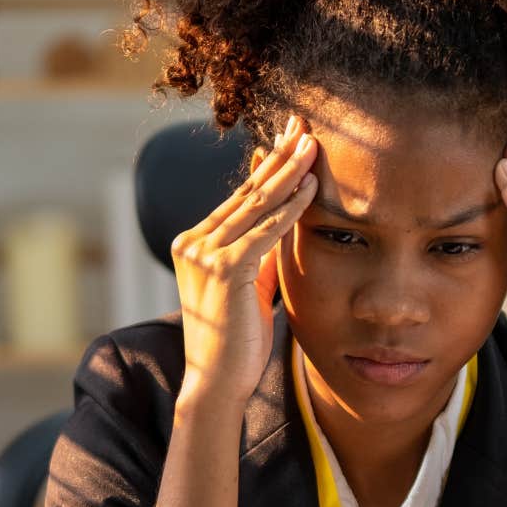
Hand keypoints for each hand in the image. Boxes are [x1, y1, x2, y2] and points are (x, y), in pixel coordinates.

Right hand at [170, 113, 318, 407]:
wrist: (217, 381)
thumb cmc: (237, 340)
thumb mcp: (249, 286)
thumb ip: (259, 255)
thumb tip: (283, 226)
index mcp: (195, 243)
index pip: (239, 197)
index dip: (266, 166)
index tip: (289, 139)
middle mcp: (193, 242)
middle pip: (246, 191)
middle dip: (278, 156)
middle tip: (304, 125)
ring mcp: (204, 254)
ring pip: (255, 204)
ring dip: (288, 172)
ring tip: (313, 145)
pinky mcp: (222, 269)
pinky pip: (263, 231)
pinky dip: (289, 208)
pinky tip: (310, 188)